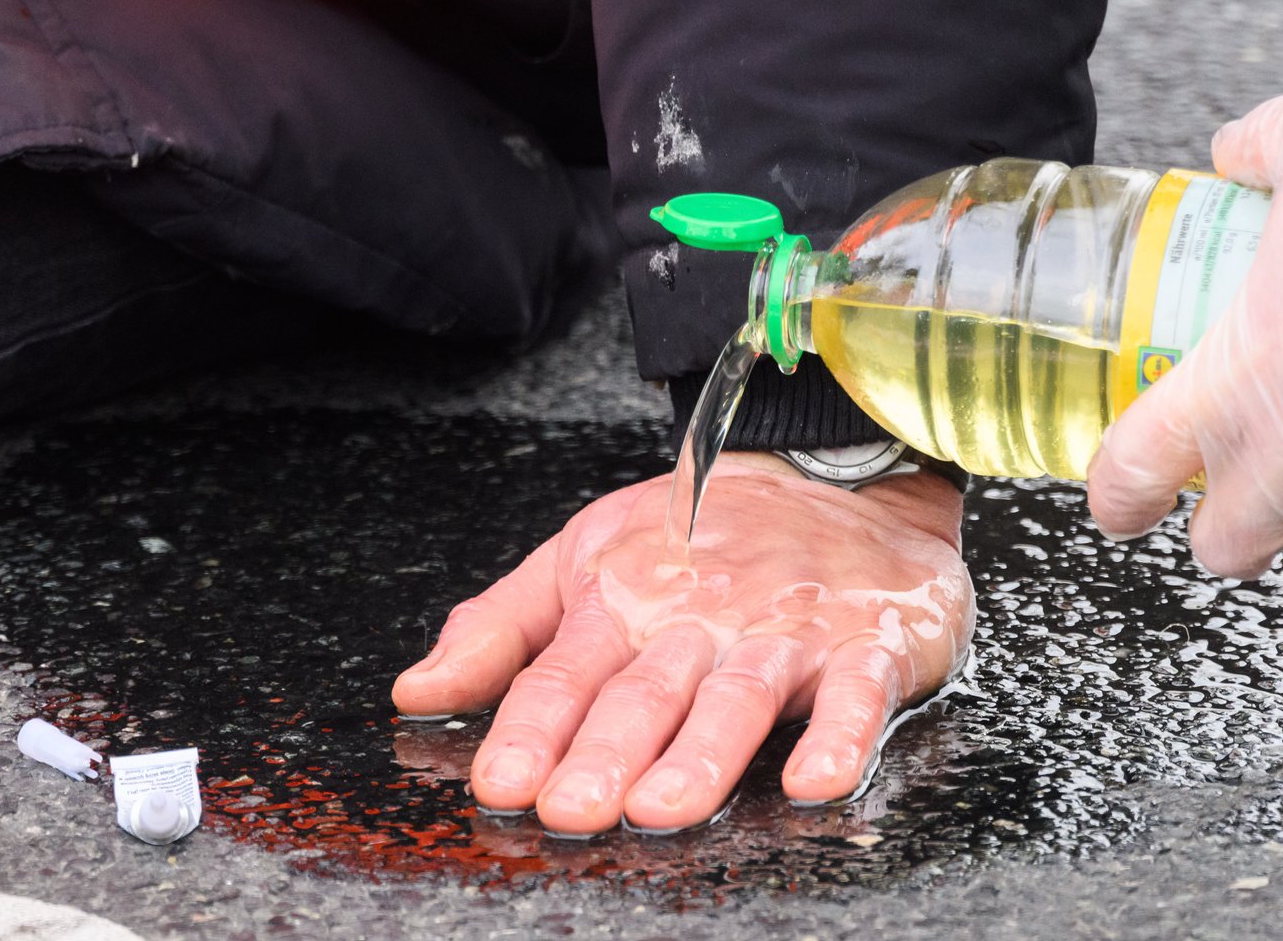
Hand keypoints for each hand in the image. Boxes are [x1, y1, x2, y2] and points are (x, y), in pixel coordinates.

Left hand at [390, 453, 971, 833]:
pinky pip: (856, 693)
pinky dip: (839, 735)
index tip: (502, 780)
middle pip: (648, 690)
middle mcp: (704, 616)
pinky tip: (814, 779)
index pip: (568, 670)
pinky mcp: (867, 643)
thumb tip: (414, 690)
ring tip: (662, 808)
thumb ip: (502, 629)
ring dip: (702, 753)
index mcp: (627, 598)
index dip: (534, 726)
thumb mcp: (587, 553)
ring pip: (739, 695)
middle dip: (607, 751)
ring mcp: (787, 631)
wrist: (841, 472)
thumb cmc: (706, 528)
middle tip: (572, 809)